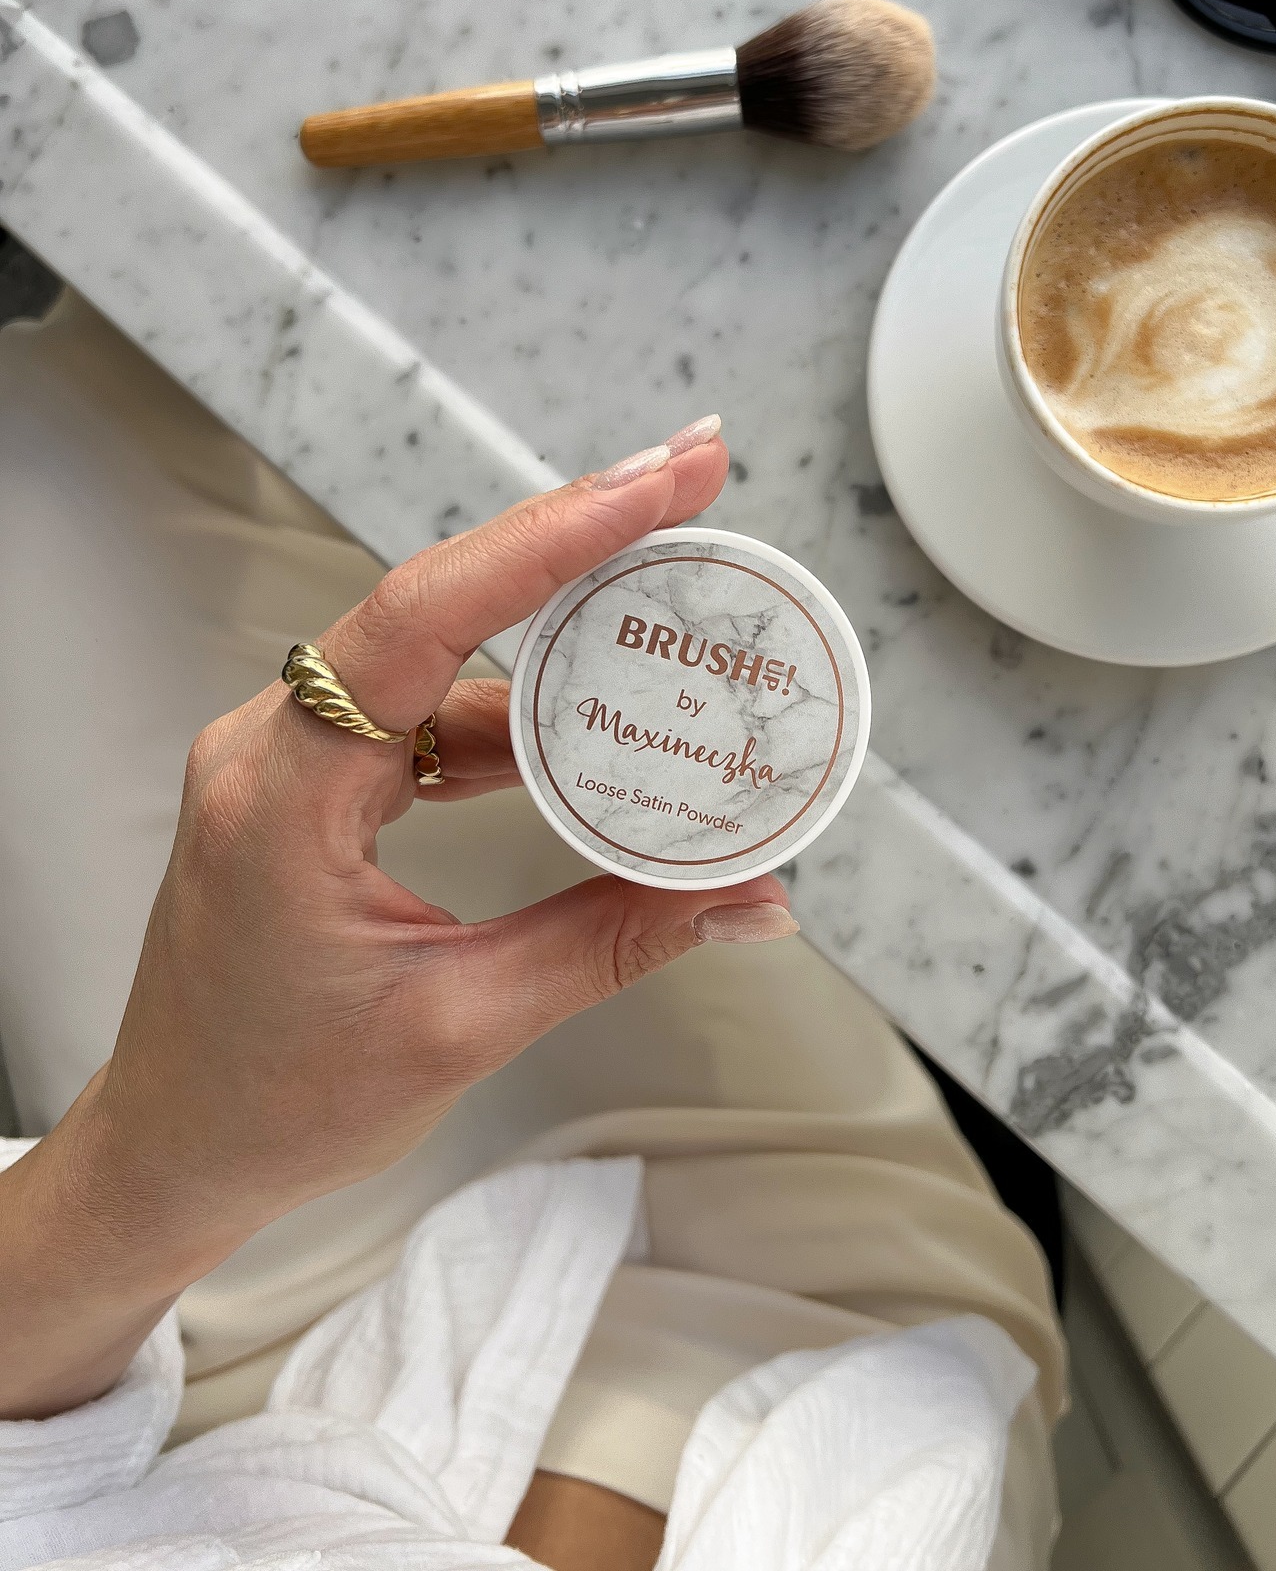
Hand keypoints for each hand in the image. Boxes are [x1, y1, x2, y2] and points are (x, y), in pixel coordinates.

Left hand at [0, 417, 795, 1418]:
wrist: (174, 1148)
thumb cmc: (279, 1103)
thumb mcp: (461, 1024)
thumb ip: (611, 942)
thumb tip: (748, 899)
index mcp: (284, 794)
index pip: (422, 619)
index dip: (547, 540)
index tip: (653, 484)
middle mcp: (272, 744)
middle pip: (435, 604)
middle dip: (571, 539)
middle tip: (689, 480)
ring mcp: (289, 754)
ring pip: (438, 652)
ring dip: (556, 625)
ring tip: (670, 590)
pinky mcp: (315, 778)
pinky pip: (427, 711)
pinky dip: (519, 708)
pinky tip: (600, 710)